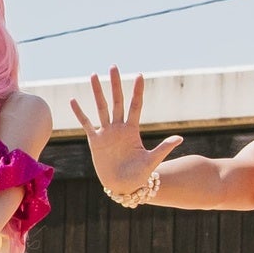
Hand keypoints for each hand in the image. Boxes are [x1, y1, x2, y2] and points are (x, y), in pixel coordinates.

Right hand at [68, 69, 179, 201]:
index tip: (139, 75)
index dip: (137, 91)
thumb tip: (180, 138)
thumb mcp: (151, 161)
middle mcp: (119, 128)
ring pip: (101, 108)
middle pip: (117, 101)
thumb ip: (163, 148)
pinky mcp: (95, 141)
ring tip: (93, 75)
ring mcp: (106, 133)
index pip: (135, 105)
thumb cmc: (139, 175)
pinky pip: (86, 124)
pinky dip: (80, 113)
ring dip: (97, 92)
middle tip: (113, 66)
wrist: (123, 187)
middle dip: (115, 84)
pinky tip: (73, 100)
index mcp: (133, 130)